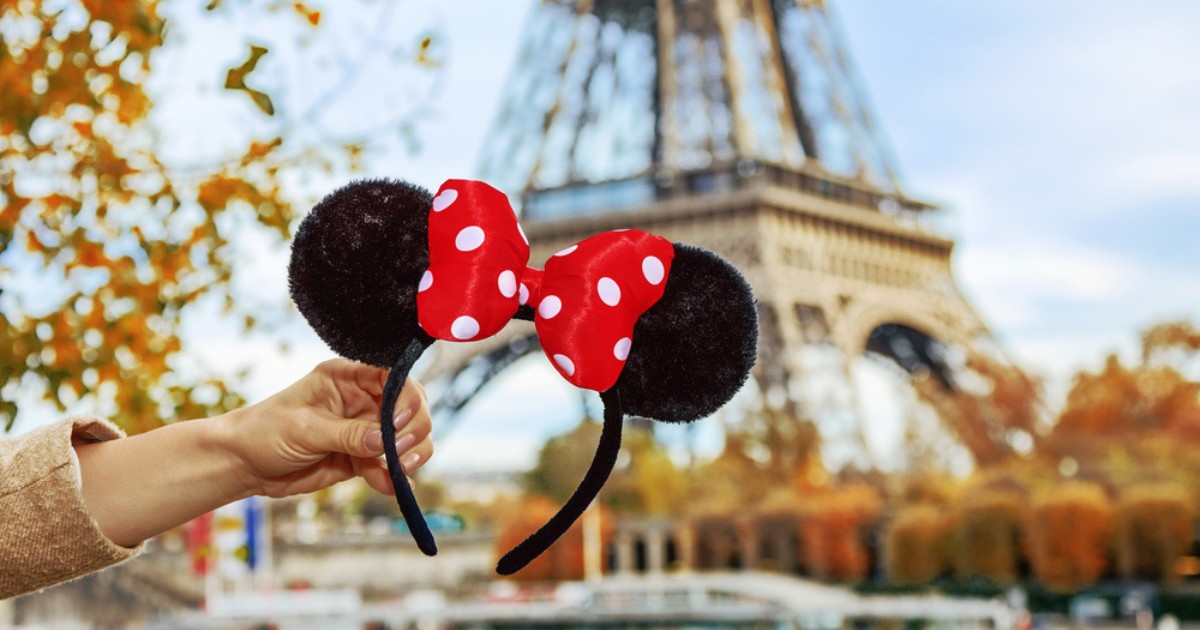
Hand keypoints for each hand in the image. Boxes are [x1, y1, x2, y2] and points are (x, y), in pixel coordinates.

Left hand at [222, 359, 433, 498]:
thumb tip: (385, 442)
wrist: (245, 465)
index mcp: (348, 378)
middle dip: (414, 429)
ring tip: (401, 471)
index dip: (406, 397)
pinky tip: (395, 487)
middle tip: (400, 452)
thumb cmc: (265, 431)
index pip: (393, 376)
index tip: (400, 422)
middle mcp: (363, 400)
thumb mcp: (306, 428)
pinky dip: (395, 478)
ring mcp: (365, 430)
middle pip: (410, 407)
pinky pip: (389, 466)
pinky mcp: (361, 458)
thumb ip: (348, 434)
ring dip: (412, 454)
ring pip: (408, 438)